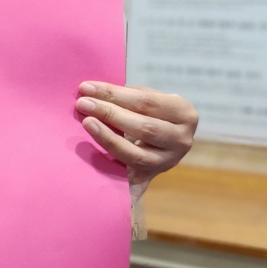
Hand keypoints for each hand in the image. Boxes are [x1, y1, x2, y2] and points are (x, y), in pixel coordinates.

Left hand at [75, 81, 197, 187]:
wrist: (165, 141)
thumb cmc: (151, 113)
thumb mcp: (149, 99)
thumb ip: (126, 96)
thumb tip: (91, 91)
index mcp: (184, 113)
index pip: (146, 101)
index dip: (114, 94)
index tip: (86, 87)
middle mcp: (182, 140)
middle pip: (143, 128)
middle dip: (109, 114)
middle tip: (83, 104)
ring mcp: (168, 162)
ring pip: (135, 154)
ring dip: (108, 138)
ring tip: (87, 123)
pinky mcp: (151, 178)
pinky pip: (130, 179)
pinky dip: (114, 173)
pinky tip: (94, 165)